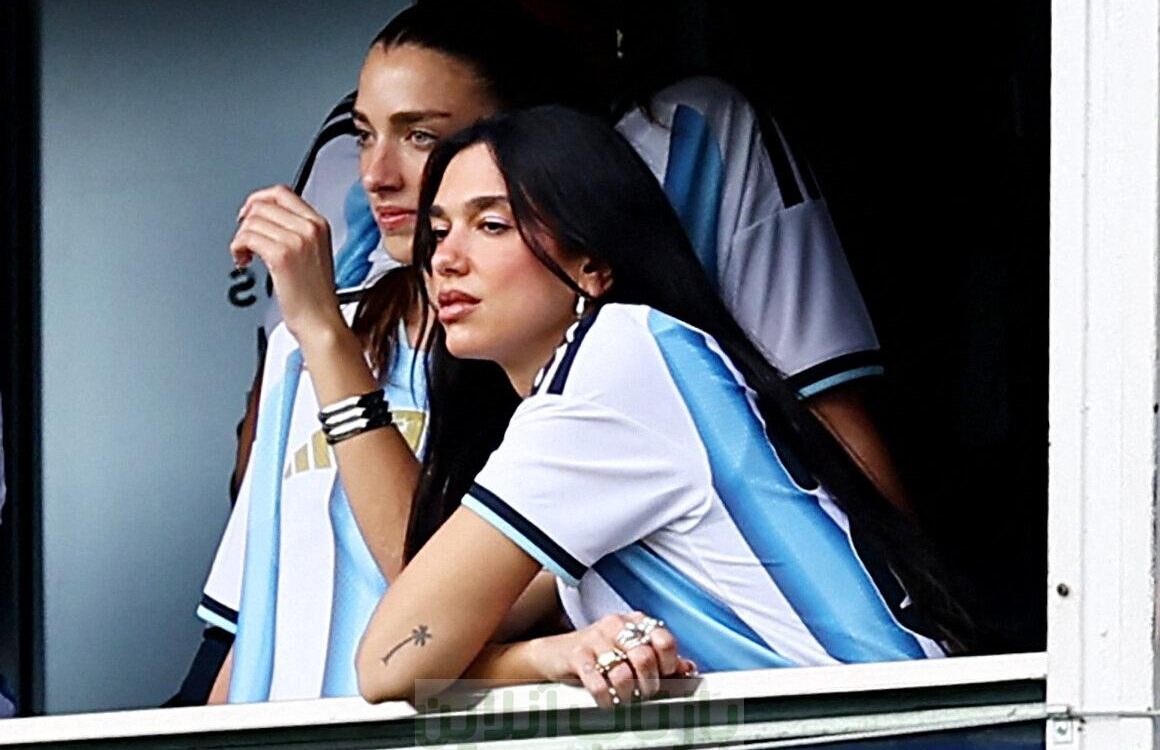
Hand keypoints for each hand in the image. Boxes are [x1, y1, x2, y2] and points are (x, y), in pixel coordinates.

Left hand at [230, 185, 341, 342]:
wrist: (320, 321)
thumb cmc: (315, 296)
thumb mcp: (314, 253)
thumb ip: (295, 231)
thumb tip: (264, 219)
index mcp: (319, 224)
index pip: (281, 193)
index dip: (258, 200)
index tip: (248, 214)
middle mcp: (309, 228)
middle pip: (262, 205)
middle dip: (246, 222)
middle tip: (245, 240)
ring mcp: (296, 240)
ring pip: (251, 221)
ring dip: (240, 238)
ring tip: (245, 255)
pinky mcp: (281, 256)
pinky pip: (247, 237)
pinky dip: (237, 248)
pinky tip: (243, 260)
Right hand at [531, 612, 696, 708]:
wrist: (556, 653)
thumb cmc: (599, 653)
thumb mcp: (630, 652)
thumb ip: (660, 659)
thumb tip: (688, 668)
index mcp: (635, 622)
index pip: (663, 639)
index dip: (669, 663)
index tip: (665, 676)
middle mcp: (616, 625)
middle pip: (645, 656)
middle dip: (649, 683)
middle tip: (645, 692)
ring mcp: (595, 639)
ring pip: (622, 672)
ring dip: (628, 693)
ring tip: (626, 698)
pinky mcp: (577, 655)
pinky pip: (596, 681)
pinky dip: (606, 698)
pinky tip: (607, 701)